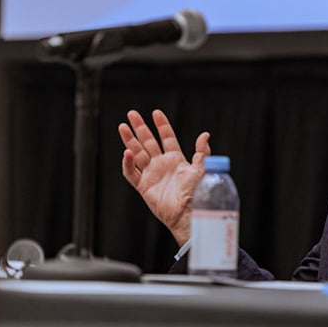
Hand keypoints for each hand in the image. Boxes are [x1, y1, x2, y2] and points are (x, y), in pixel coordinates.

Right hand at [118, 109, 210, 244]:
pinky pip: (132, 173)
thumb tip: (205, 134)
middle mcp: (162, 165)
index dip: (162, 125)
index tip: (156, 113)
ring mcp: (151, 174)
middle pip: (148, 142)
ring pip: (137, 153)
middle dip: (140, 128)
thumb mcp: (201, 170)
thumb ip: (202, 153)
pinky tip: (126, 153)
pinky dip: (127, 164)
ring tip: (122, 127)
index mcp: (176, 159)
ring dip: (130, 140)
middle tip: (132, 114)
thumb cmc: (197, 195)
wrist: (188, 214)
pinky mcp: (144, 187)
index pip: (167, 138)